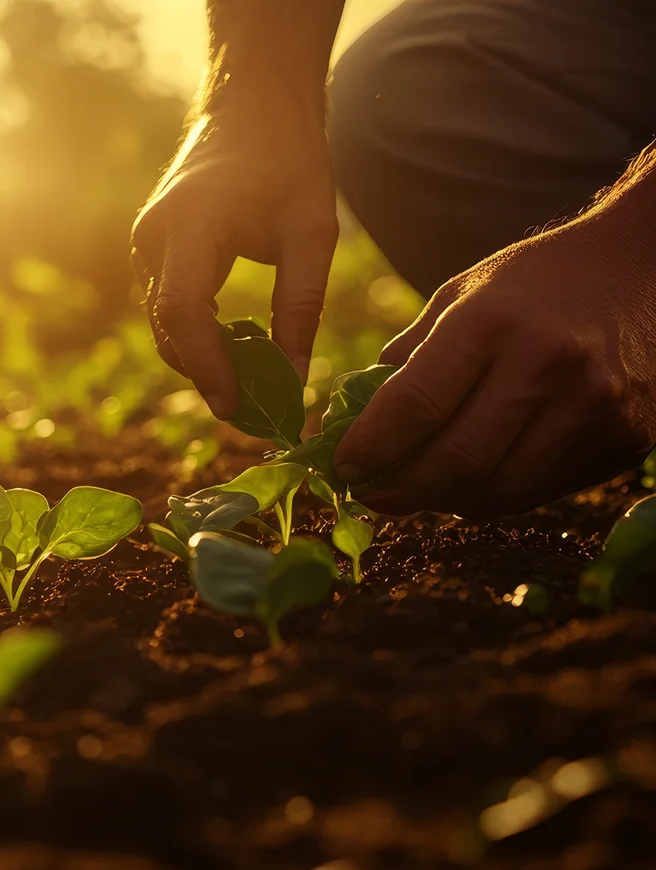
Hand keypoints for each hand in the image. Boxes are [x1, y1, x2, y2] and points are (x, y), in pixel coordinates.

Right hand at [131, 113, 337, 418]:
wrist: (253, 108)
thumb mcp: (312, 233)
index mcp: (190, 223)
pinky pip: (171, 307)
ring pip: (166, 323)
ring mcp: (148, 244)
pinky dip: (200, 334)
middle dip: (206, 373)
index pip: (184, 311)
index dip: (205, 366)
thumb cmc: (288, 162)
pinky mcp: (154, 251)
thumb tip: (295, 381)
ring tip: (252, 383)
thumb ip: (301, 307)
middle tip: (253, 410)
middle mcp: (154, 236)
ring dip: (203, 357)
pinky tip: (238, 347)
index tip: (234, 407)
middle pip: (170, 327)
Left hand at [333, 212, 655, 516]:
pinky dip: (492, 496)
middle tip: (371, 494)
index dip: (370, 447)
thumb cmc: (536, 283)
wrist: (644, 268)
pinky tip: (469, 483)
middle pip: (456, 461)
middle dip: (401, 490)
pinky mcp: (622, 438)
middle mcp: (547, 364)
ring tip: (416, 492)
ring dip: (444, 502)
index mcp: (494, 321)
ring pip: (497, 490)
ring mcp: (593, 407)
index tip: (343, 467)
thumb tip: (358, 421)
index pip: (415, 405)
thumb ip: (410, 358)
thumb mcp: (462, 295)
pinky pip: (538, 492)